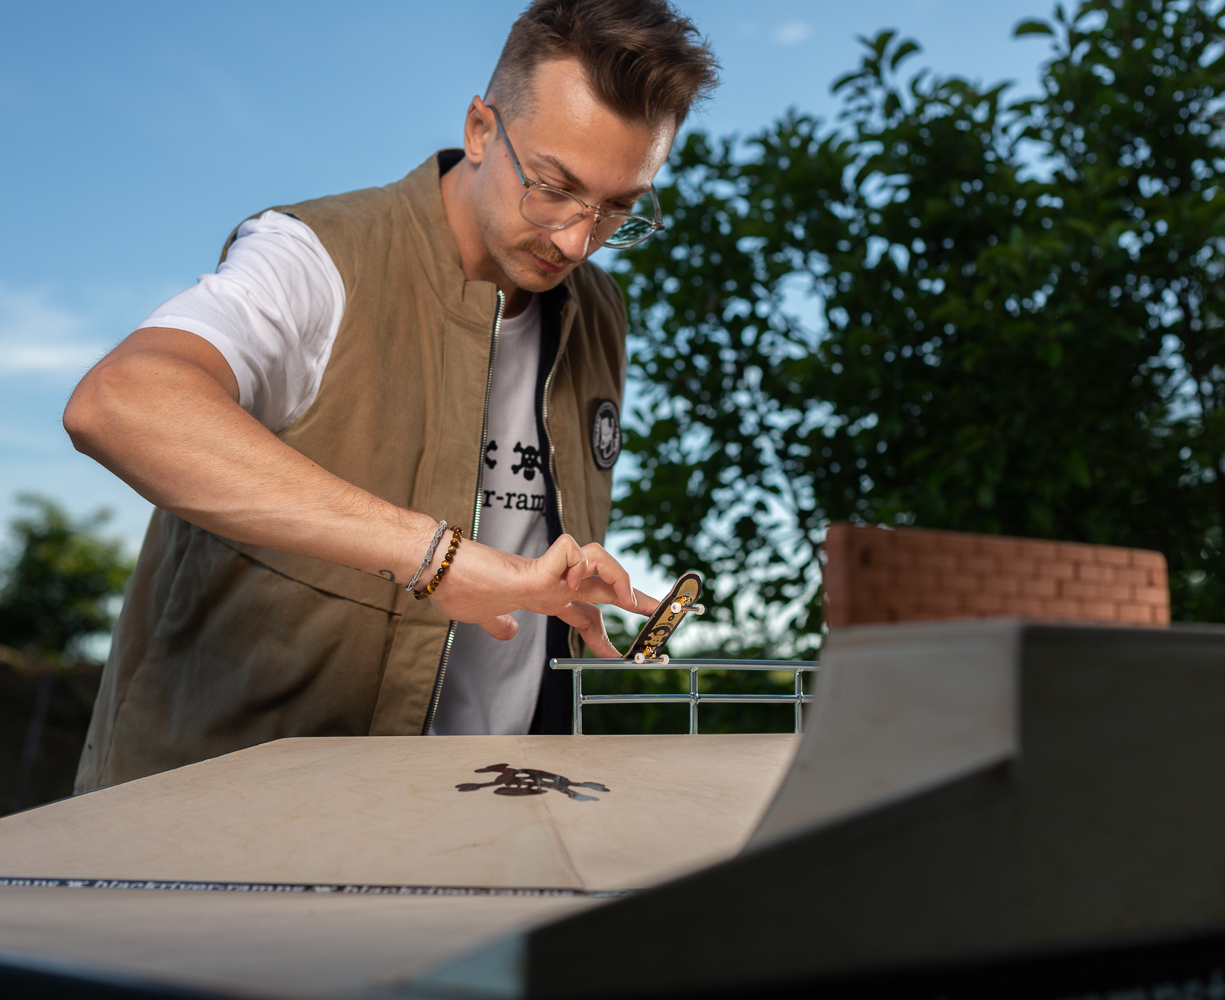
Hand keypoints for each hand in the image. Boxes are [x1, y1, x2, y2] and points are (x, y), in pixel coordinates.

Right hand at [428, 534, 659, 656]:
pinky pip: (572, 552)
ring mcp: (546, 573)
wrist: (438, 573)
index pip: (584, 610)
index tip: (617, 655)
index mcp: (543, 596)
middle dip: (636, 597)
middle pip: (604, 582)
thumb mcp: (483, 617)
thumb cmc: (456, 590)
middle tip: (663, 613)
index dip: (603, 633)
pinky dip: (579, 565)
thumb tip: (509, 631)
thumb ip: (500, 624)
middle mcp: (551, 583)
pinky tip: (570, 582)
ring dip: (618, 577)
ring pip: (597, 558)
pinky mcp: (535, 568)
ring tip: (628, 602)